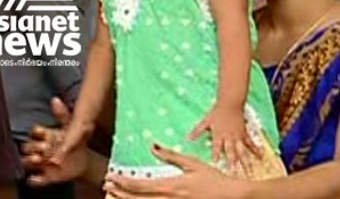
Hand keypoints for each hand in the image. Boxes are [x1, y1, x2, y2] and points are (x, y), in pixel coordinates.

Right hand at [20, 98, 89, 185]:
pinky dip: (35, 180)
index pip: (36, 133)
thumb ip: (62, 114)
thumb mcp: (70, 127)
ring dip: (30, 160)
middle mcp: (40, 148)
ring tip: (39, 159)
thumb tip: (55, 99)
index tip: (40, 132)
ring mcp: (41, 162)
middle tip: (42, 147)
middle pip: (29, 147)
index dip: (37, 133)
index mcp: (45, 136)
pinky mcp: (45, 176)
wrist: (82, 161)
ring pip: (28, 161)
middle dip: (34, 147)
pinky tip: (37, 178)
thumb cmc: (74, 141)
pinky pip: (35, 179)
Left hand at [104, 144, 247, 198]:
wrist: (233, 197)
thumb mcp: (192, 164)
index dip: (123, 181)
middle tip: (107, 187)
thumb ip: (171, 156)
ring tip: (114, 196)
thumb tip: (153, 145)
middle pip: (138, 198)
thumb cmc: (214, 180)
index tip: (111, 177)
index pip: (140, 184)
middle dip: (120, 193)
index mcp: (172, 185)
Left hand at [189, 103, 260, 174]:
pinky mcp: (244, 135)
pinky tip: (261, 157)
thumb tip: (188, 138)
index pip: (216, 147)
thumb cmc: (216, 113)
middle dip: (233, 164)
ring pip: (242, 151)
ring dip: (245, 162)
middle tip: (235, 174)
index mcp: (218, 135)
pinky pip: (250, 144)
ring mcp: (238, 137)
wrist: (230, 104)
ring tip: (249, 171)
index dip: (215, 155)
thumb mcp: (205, 122)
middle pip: (231, 152)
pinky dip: (256, 151)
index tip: (215, 163)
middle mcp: (229, 138)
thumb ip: (197, 131)